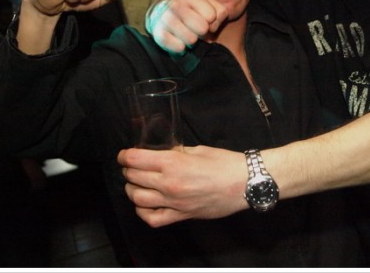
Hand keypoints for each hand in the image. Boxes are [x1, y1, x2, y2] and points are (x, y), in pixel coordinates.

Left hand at [118, 145, 246, 226]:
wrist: (245, 183)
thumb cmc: (225, 163)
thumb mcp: (198, 149)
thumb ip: (177, 152)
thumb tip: (165, 153)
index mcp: (173, 163)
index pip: (135, 160)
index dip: (125, 155)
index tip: (124, 154)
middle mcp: (169, 184)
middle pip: (134, 177)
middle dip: (128, 170)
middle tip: (131, 166)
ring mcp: (174, 202)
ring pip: (138, 199)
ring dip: (131, 189)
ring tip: (135, 183)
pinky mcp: (181, 215)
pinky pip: (153, 218)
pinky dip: (142, 212)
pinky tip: (143, 204)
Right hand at [149, 0, 227, 53]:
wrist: (164, 15)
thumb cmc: (193, 12)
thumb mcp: (209, 6)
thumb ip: (220, 12)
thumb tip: (212, 25)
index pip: (211, 15)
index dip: (212, 21)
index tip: (205, 19)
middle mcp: (174, 4)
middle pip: (202, 28)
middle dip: (203, 32)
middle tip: (197, 29)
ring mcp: (165, 18)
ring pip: (191, 39)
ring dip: (193, 41)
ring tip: (189, 35)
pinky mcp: (158, 33)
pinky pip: (178, 47)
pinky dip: (182, 48)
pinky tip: (180, 43)